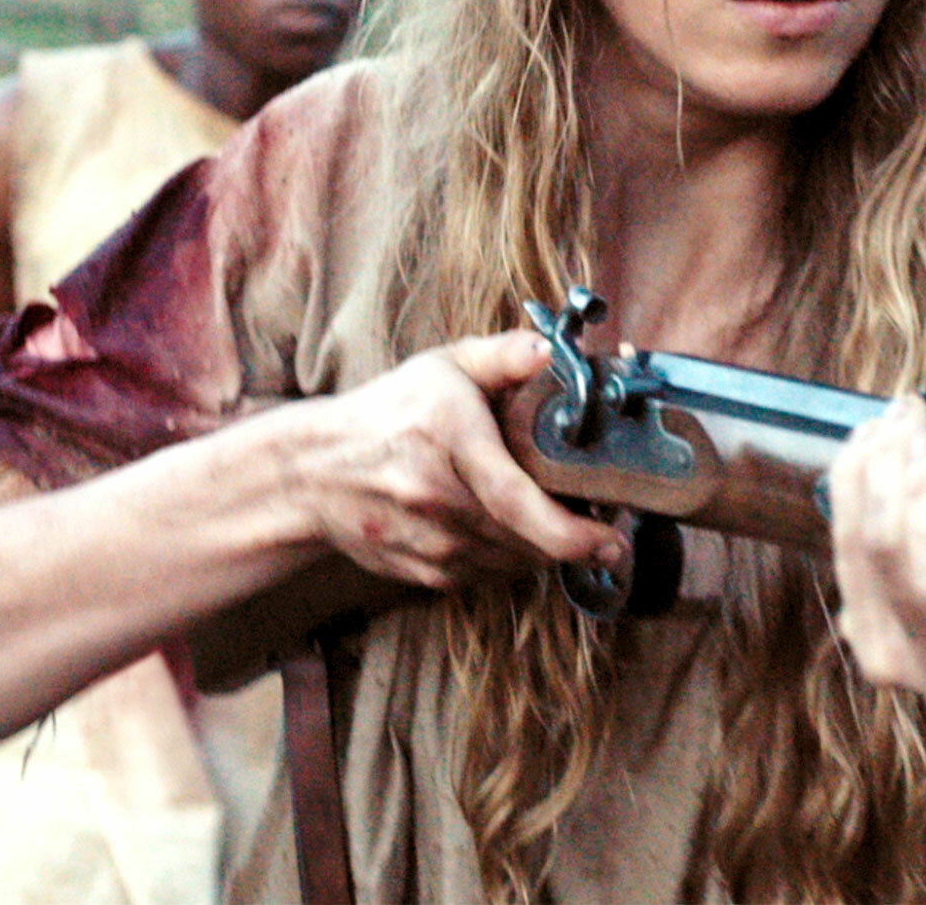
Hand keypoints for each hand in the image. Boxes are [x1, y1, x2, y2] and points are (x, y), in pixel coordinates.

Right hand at [282, 329, 625, 588]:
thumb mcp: (443, 367)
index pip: (515, 500)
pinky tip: (512, 531)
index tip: (612, 538)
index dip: (570, 531)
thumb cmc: (388, 412)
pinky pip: (486, 575)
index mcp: (447, 441)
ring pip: (512, 563)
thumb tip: (551, 349)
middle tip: (605, 526)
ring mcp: (427, 544)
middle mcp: (434, 500)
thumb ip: (503, 355)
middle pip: (525, 540)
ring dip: (543, 549)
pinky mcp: (423, 574)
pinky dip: (509, 558)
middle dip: (575, 539)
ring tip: (559, 521)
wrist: (314, 471)